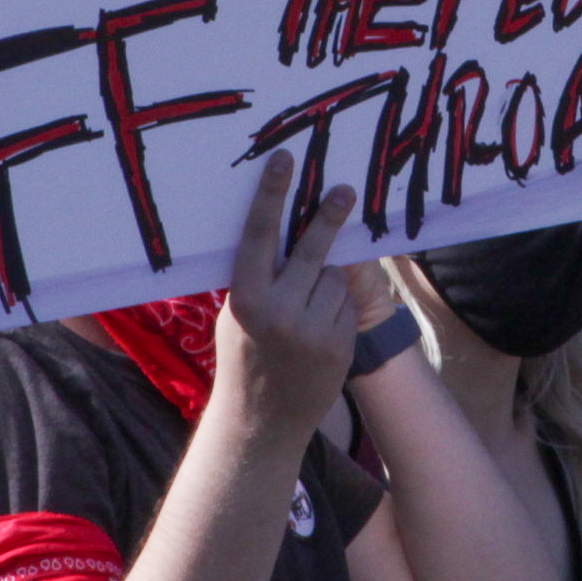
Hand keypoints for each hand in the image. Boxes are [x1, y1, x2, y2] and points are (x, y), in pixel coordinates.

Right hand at [208, 152, 359, 451]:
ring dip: (326, 281)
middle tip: (345, 189)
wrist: (263, 419)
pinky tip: (319, 330)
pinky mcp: (339, 343)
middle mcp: (280, 312)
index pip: (260, 236)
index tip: (284, 161)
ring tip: (307, 307)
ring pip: (334, 277)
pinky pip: (344, 304)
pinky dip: (335, 308)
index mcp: (246, 298)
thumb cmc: (244, 355)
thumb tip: (280, 229)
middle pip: (312, 249)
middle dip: (329, 217)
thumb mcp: (236, 315)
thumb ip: (256, 278)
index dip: (271, 195)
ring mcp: (313, 330)